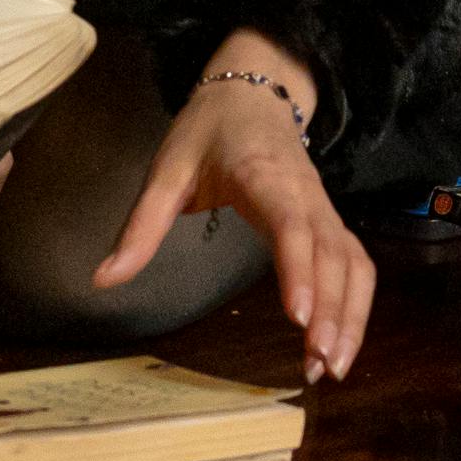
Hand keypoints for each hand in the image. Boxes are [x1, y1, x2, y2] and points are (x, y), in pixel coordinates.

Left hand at [94, 32, 371, 382]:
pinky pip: (356, 264)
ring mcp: (325, 210)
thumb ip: (141, 227)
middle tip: (318, 364)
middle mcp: (306, 196)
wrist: (252, 92)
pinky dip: (357, 306)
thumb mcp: (166, 169)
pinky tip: (342, 343)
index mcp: (265, 177)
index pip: (291, 225)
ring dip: (351, 316)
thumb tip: (103, 279)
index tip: (298, 316)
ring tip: (333, 368)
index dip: (299, 270)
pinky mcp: (330, 223)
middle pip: (333, 256)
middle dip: (332, 312)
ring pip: (354, 264)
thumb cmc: (209, 131)